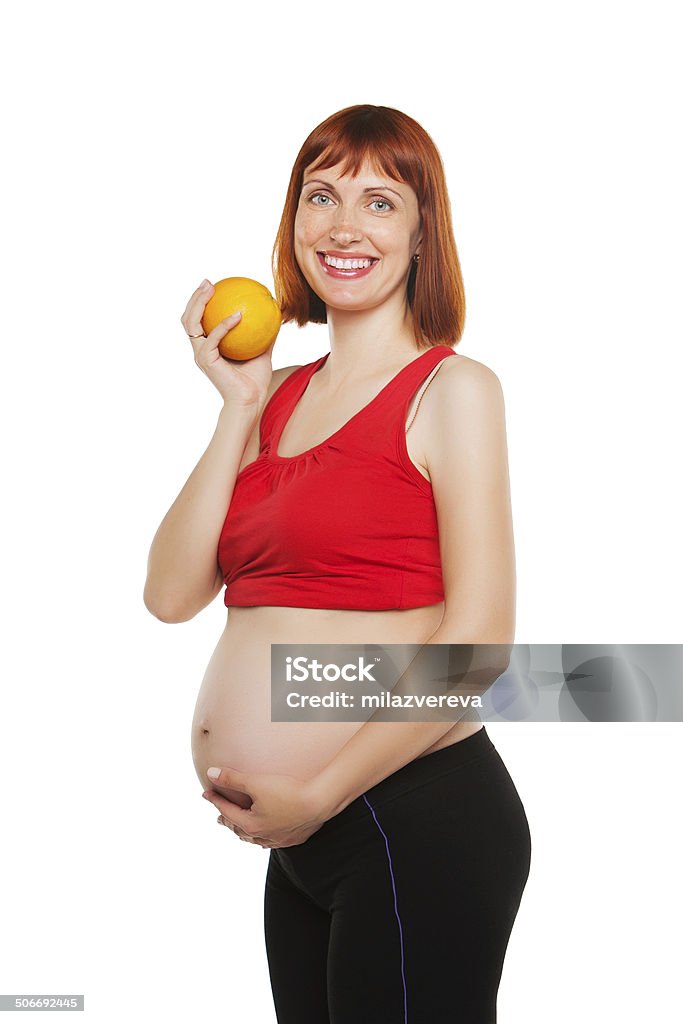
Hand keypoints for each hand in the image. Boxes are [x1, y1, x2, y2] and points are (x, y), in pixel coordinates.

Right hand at [180, 279, 274, 405]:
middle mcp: (201, 349)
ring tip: (211, 289)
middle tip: (208, 282)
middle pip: (188, 319)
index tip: (213, 286)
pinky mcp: (207, 361)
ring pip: (191, 324)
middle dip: (195, 298)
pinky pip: (213, 338)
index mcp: (209, 347)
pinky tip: (237, 315)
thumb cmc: (255, 381)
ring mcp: (201, 355)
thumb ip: (265, 334)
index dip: (201, 303)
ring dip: (199, 304)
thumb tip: (276, 314)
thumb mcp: (262, 352)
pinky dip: (223, 325)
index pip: (199, 321)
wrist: (250, 402)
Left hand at [201, 767, 328, 848]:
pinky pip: (272, 841)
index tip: (206, 792)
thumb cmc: (288, 792)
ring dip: (243, 831)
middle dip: (226, 820)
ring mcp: (278, 839)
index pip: (226, 810)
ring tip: (238, 827)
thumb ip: (232, 778)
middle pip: (238, 828)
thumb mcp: (256, 782)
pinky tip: (266, 835)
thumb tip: (210, 773)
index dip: (215, 800)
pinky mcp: (293, 838)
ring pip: (254, 838)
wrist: (319, 803)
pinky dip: (263, 837)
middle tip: (218, 816)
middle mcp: (262, 836)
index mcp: (250, 824)